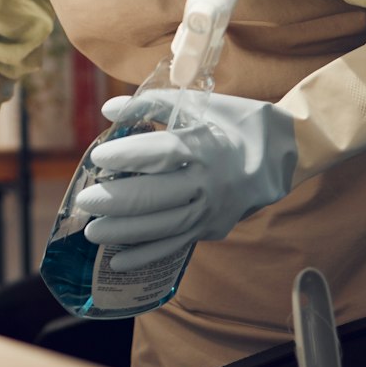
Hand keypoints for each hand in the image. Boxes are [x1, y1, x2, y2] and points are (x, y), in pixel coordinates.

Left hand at [73, 89, 296, 272]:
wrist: (280, 156)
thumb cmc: (233, 124)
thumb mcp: (200, 105)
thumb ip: (152, 105)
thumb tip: (108, 111)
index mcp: (207, 146)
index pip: (164, 152)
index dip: (130, 155)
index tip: (99, 156)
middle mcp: (210, 182)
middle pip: (160, 196)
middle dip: (119, 201)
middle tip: (85, 200)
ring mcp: (211, 210)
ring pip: (165, 226)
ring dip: (126, 232)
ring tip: (92, 232)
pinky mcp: (211, 228)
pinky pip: (176, 246)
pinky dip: (146, 255)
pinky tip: (117, 261)